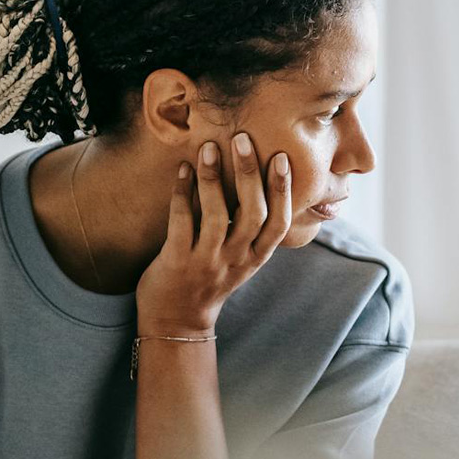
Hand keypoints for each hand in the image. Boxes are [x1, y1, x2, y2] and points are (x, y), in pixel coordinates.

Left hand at [135, 133, 291, 333]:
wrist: (176, 320)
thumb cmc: (209, 280)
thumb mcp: (240, 261)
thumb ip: (251, 231)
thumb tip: (260, 182)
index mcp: (255, 258)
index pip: (279, 224)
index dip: (282, 191)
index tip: (281, 158)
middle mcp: (235, 260)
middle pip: (252, 214)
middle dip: (249, 174)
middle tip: (243, 139)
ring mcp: (206, 262)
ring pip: (216, 216)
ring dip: (213, 178)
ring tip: (209, 147)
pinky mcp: (178, 262)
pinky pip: (181, 221)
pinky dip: (182, 192)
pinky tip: (183, 169)